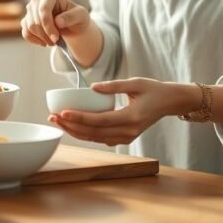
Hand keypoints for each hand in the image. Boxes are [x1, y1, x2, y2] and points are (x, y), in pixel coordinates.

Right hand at [20, 0, 89, 46]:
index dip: (48, 25)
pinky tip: (44, 42)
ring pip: (29, 27)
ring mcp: (30, 10)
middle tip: (56, 41)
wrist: (72, 26)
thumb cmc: (77, 18)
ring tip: (53, 42)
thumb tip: (58, 21)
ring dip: (41, 38)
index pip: (43, 10)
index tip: (56, 38)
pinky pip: (25, 32)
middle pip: (34, 20)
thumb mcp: (81, 16)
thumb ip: (71, 17)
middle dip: (45, 34)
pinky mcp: (27, 20)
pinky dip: (34, 40)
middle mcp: (37, 0)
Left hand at [48, 78, 195, 146]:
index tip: (62, 113)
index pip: (99, 121)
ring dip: (75, 131)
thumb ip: (113, 86)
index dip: (79, 118)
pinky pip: (101, 138)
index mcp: (131, 118)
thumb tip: (91, 87)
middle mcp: (128, 131)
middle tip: (52, 117)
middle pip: (93, 133)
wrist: (170, 102)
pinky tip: (72, 126)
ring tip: (57, 122)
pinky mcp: (125, 138)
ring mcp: (127, 137)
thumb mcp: (135, 83)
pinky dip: (85, 133)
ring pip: (95, 138)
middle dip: (70, 126)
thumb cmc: (153, 90)